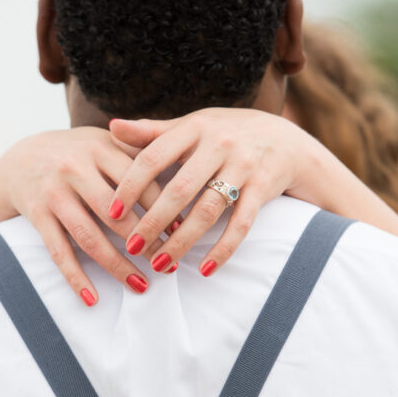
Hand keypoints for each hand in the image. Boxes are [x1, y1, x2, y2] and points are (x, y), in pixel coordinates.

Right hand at [0, 127, 164, 304]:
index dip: (163, 208)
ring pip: (90, 236)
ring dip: (117, 266)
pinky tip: (91, 298)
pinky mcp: (38, 213)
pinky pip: (58, 251)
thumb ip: (138, 151)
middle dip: (146, 242)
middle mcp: (76, 168)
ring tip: (141, 286)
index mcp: (100, 148)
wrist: (19, 159)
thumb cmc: (76, 154)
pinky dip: (75, 277)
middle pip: (117, 213)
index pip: (139, 182)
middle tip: (168, 266)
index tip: (181, 232)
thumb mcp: (103, 142)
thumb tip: (185, 177)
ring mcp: (55, 193)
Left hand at [108, 109, 315, 276]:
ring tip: (160, 264)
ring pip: (208, 211)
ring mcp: (243, 167)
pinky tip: (205, 270)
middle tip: (131, 247)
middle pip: (180, 188)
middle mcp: (219, 145)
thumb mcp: (192, 126)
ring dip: (182, 241)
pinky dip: (223, 249)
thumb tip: (111, 127)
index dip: (131, 185)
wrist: (286, 139)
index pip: (154, 156)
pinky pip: (241, 225)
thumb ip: (152, 132)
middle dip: (153, 221)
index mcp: (194, 128)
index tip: (112, 212)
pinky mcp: (262, 188)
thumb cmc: (226, 134)